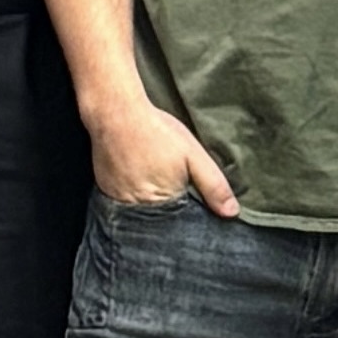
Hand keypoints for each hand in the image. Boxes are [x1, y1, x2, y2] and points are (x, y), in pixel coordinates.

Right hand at [87, 96, 236, 216]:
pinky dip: (132, 197)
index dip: (188, 217)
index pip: (180, 225)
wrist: (115, 112)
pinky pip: (123, 204)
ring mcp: (118, 201)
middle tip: (170, 187)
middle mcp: (138, 208)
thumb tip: (232, 213)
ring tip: (153, 182)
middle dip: (169, 213)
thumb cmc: (156, 131)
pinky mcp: (105, 191)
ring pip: (140, 214)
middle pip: (159, 222)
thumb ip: (213, 185)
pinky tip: (137, 179)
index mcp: (164, 203)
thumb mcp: (193, 154)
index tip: (191, 206)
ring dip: (149, 206)